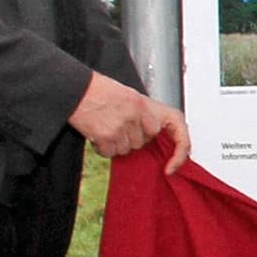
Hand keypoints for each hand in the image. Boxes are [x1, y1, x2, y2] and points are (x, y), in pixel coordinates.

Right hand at [73, 71, 191, 169]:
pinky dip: (103, 147)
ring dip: (115, 143)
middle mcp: (138, 115)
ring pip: (127, 150)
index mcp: (147, 104)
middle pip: (143, 142)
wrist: (76, 90)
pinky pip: (110, 153)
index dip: (180, 151)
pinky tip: (97, 131)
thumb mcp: (131, 97)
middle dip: (131, 137)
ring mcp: (123, 127)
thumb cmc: (101, 91)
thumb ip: (145, 116)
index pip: (178, 128)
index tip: (172, 166)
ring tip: (105, 123)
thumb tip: (151, 137)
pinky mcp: (107, 137)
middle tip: (117, 121)